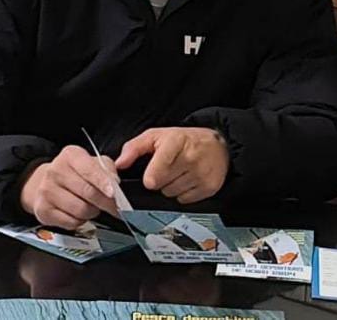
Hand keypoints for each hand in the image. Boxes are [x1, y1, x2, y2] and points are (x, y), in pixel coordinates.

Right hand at [19, 145, 120, 228]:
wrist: (45, 183)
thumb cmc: (74, 173)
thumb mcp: (92, 162)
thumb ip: (107, 169)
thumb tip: (115, 183)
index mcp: (70, 155)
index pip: (89, 170)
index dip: (103, 183)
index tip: (114, 193)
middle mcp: (55, 171)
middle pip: (87, 192)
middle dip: (105, 202)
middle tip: (114, 206)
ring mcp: (47, 192)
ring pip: (81, 210)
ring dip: (93, 212)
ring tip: (93, 207)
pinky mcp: (43, 210)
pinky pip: (71, 222)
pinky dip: (81, 221)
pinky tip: (79, 213)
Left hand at [114, 126, 229, 203]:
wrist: (217, 144)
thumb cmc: (184, 140)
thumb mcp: (157, 135)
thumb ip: (134, 148)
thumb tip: (119, 164)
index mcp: (176, 142)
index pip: (157, 171)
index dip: (150, 177)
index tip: (150, 178)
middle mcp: (191, 158)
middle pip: (162, 186)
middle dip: (160, 180)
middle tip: (168, 168)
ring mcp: (202, 174)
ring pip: (172, 194)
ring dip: (171, 187)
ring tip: (178, 173)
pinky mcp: (210, 187)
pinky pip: (185, 201)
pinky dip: (183, 193)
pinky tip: (188, 180)